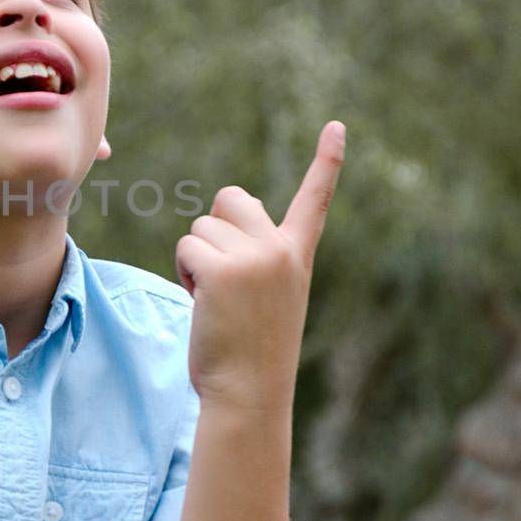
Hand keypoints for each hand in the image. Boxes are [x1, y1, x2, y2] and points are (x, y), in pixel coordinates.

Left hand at [174, 121, 344, 412]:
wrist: (249, 394)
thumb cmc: (250, 350)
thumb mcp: (267, 296)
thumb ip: (257, 254)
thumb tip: (227, 212)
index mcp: (297, 255)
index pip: (315, 200)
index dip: (327, 162)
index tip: (336, 126)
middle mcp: (281, 250)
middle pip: (230, 198)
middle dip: (215, 229)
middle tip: (221, 277)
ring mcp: (256, 258)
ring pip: (201, 227)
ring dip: (196, 259)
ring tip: (215, 300)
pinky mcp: (224, 270)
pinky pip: (187, 247)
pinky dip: (185, 272)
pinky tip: (203, 303)